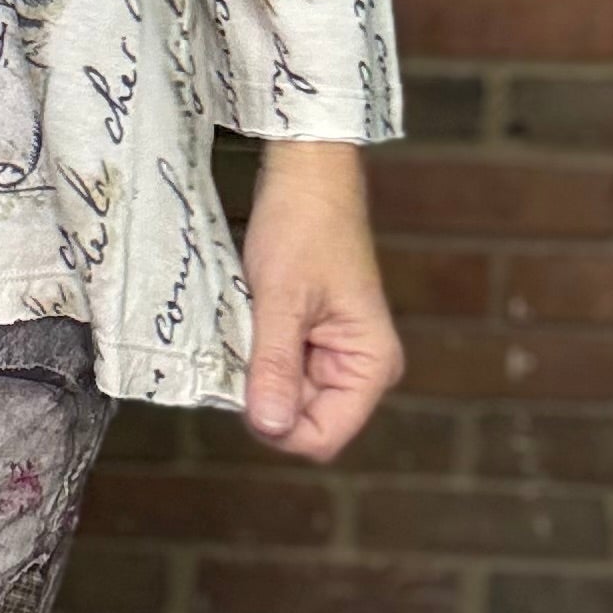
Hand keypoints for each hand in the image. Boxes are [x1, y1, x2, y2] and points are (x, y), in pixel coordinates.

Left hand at [240, 139, 402, 461]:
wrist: (307, 175)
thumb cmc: (303, 226)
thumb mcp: (282, 298)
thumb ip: (275, 365)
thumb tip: (269, 426)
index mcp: (370, 366)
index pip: (321, 437)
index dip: (277, 425)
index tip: (243, 382)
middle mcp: (360, 369)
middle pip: (302, 420)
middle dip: (264, 393)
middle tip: (242, 343)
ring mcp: (336, 355)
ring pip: (285, 395)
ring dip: (257, 371)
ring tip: (247, 325)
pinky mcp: (313, 339)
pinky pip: (279, 368)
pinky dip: (256, 353)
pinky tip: (248, 321)